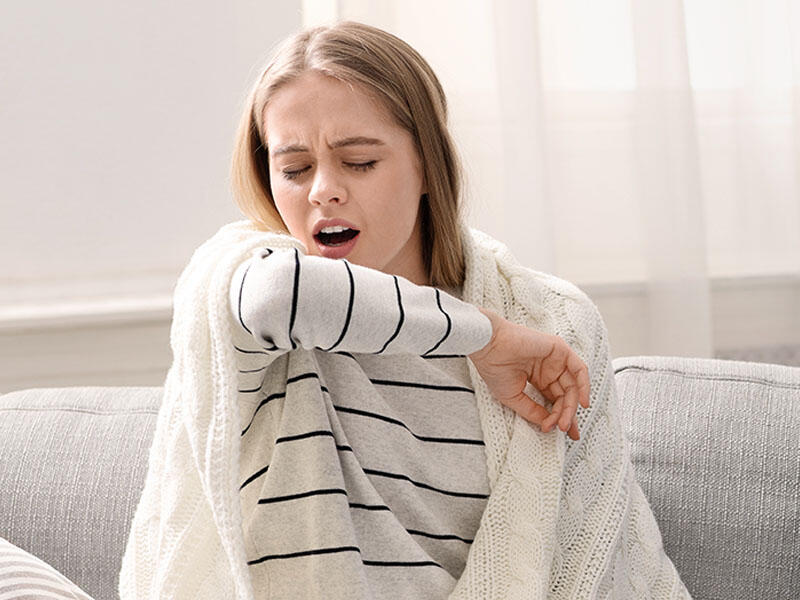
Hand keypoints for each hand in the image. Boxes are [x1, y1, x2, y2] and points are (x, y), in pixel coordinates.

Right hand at [468, 307, 589, 439]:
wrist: (488, 347)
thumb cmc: (494, 366)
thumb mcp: (513, 397)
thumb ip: (532, 411)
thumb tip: (548, 424)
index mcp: (538, 379)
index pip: (555, 400)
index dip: (558, 417)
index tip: (555, 430)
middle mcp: (549, 370)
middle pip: (566, 395)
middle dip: (568, 414)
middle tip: (565, 429)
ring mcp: (555, 360)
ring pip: (573, 386)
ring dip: (572, 406)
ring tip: (567, 421)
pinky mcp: (560, 349)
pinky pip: (579, 369)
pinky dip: (584, 386)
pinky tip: (582, 402)